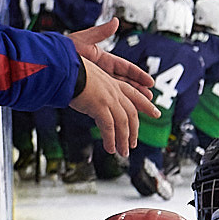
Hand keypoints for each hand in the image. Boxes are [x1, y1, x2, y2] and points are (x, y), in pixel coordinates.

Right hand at [69, 44, 157, 159]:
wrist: (62, 67)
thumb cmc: (68, 71)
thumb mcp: (87, 78)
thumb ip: (93, 90)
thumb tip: (90, 99)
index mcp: (112, 82)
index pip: (134, 95)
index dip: (146, 105)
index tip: (155, 113)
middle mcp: (114, 91)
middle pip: (132, 113)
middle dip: (135, 130)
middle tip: (134, 143)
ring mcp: (108, 98)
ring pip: (123, 123)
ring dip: (123, 140)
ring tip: (123, 152)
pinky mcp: (100, 106)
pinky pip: (109, 127)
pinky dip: (111, 139)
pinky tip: (110, 148)